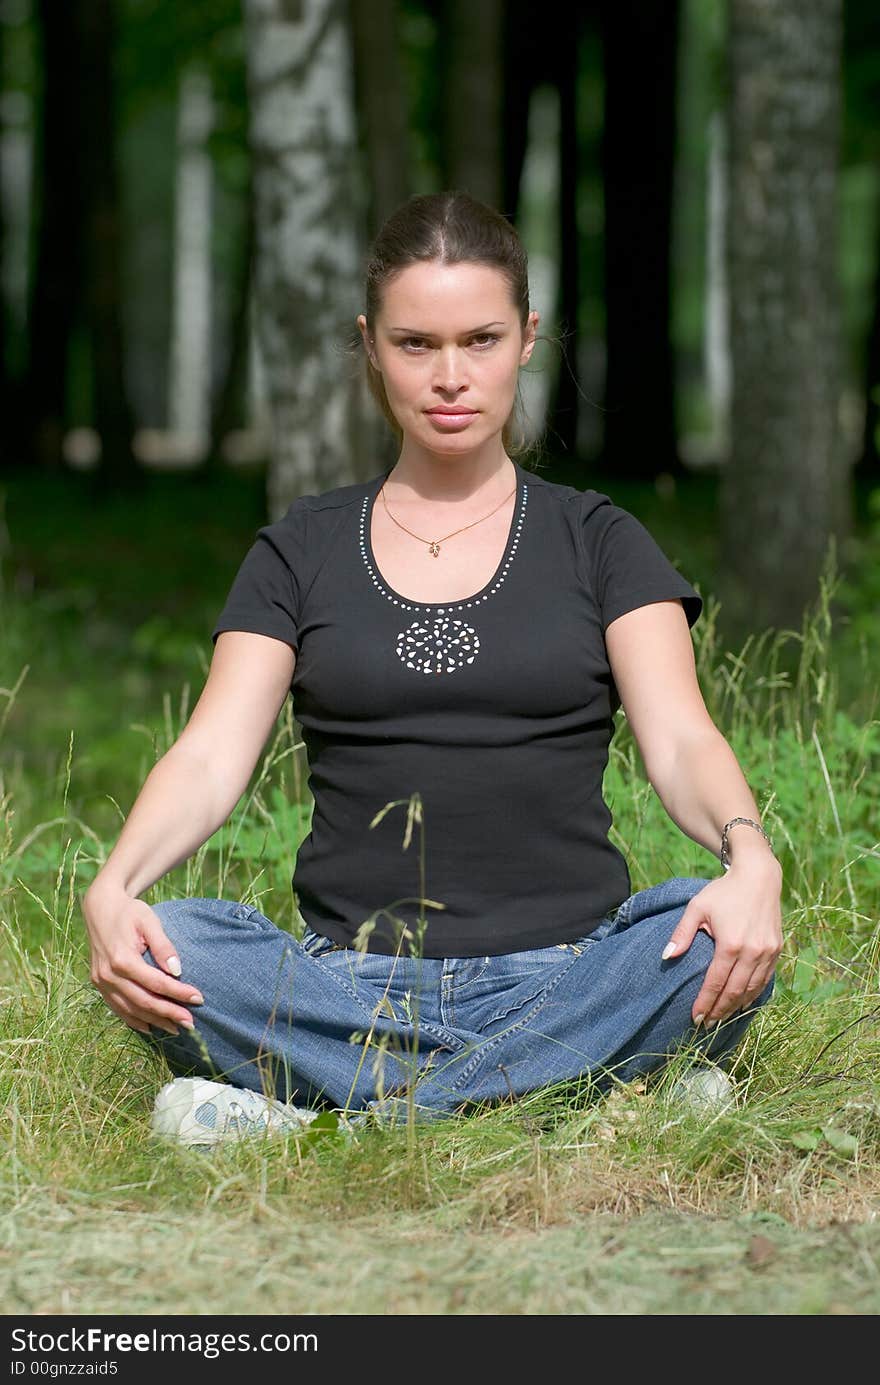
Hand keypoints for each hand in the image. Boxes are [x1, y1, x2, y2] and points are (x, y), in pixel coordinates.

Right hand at [82, 883, 203, 1035]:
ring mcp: (101, 982)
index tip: (199, 998)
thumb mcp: (150, 921)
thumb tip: (177, 970)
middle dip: (169, 1014)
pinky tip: (151, 1027)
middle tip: (191, 1023)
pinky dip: (134, 1020)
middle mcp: (109, 975)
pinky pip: (117, 1008)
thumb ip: (163, 946)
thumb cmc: (130, 912)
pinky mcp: (98, 985)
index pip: (156, 983)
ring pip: (130, 1009)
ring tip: (176, 1029)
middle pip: (143, 1001)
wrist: (101, 909)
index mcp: (122, 959)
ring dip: (154, 1021)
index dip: (179, 993)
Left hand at [660, 862, 782, 1025]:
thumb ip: (682, 933)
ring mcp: (768, 952)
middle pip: (734, 991)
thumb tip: (666, 957)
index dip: (705, 1003)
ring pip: (752, 989)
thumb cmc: (723, 891)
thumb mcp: (697, 907)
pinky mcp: (777, 950)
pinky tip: (742, 1003)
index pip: (716, 982)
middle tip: (707, 1025)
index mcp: (731, 943)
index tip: (695, 1018)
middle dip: (720, 1011)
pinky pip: (765, 979)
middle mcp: (753, 951)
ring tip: (722, 1019)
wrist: (759, 877)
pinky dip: (753, 994)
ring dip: (736, 1006)